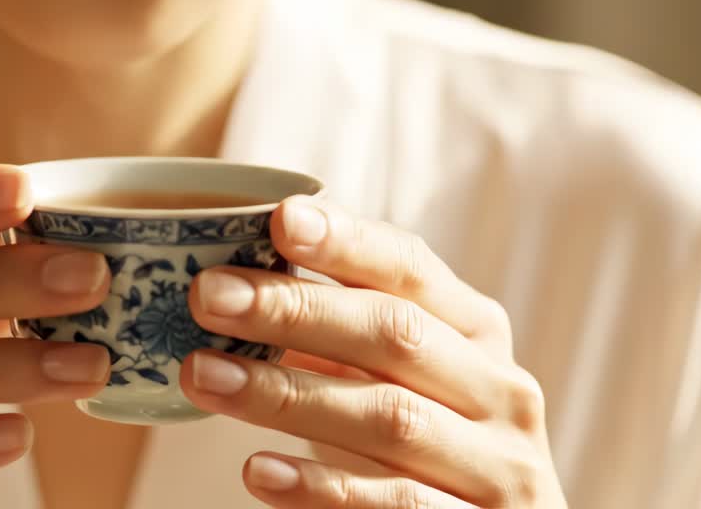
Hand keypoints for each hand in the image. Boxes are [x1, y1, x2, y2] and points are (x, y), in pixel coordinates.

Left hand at [183, 196, 568, 507]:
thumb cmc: (425, 438)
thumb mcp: (395, 374)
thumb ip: (334, 327)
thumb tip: (226, 276)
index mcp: (474, 328)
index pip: (411, 268)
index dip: (347, 241)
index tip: (278, 219)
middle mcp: (498, 388)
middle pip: (395, 334)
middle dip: (296, 309)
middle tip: (208, 295)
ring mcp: (498, 465)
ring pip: (388, 418)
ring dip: (286, 395)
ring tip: (202, 375)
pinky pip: (396, 503)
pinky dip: (323, 488)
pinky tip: (258, 470)